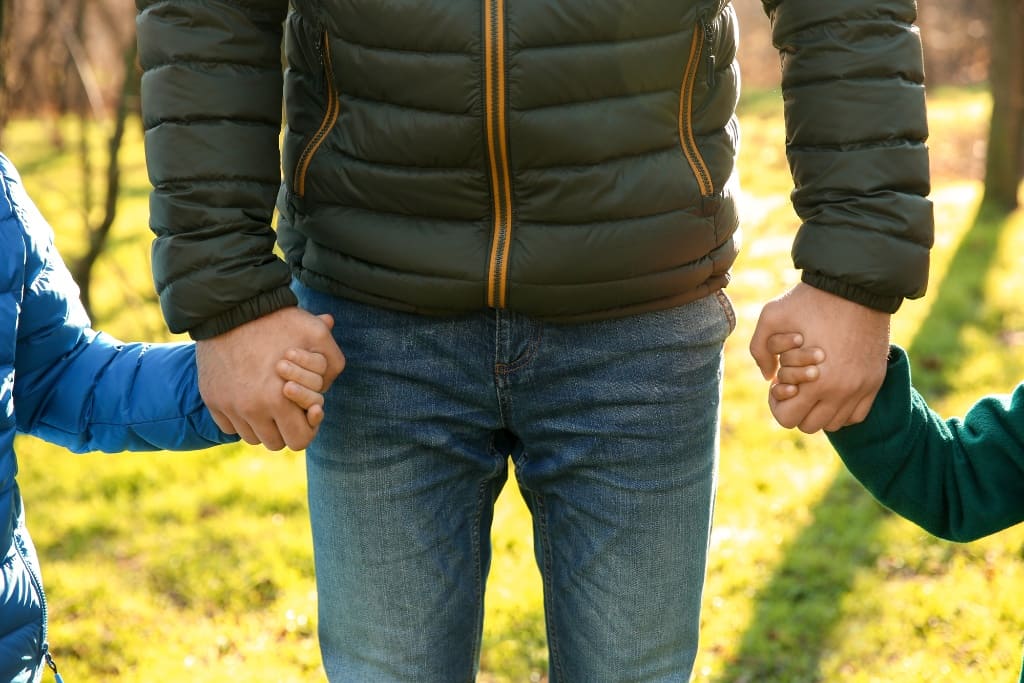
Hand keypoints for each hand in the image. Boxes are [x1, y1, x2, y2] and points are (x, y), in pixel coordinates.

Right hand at [197, 307, 344, 449]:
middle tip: (290, 408)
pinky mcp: (212, 399)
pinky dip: (241, 418)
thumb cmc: (277, 320)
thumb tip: (329, 383)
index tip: (308, 411)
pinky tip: (250, 396)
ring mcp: (228, 406)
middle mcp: (252, 410)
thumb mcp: (315, 334)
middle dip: (286, 429)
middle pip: (275, 443)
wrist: (230, 307)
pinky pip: (229, 425)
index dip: (307, 428)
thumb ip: (331, 361)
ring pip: (251, 437)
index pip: (300, 440)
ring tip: (270, 400)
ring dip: (263, 425)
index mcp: (280, 400)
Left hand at [750, 283, 889, 432]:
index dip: (777, 405)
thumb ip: (759, 349)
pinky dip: (842, 409)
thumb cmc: (809, 300)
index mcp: (813, 381)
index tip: (779, 385)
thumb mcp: (771, 316)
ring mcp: (861, 387)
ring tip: (813, 386)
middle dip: (797, 409)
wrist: (855, 285)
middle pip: (810, 425)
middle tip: (796, 385)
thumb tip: (768, 377)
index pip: (788, 420)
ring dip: (819, 410)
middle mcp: (840, 391)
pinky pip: (857, 414)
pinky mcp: (875, 380)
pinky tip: (832, 389)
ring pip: (834, 423)